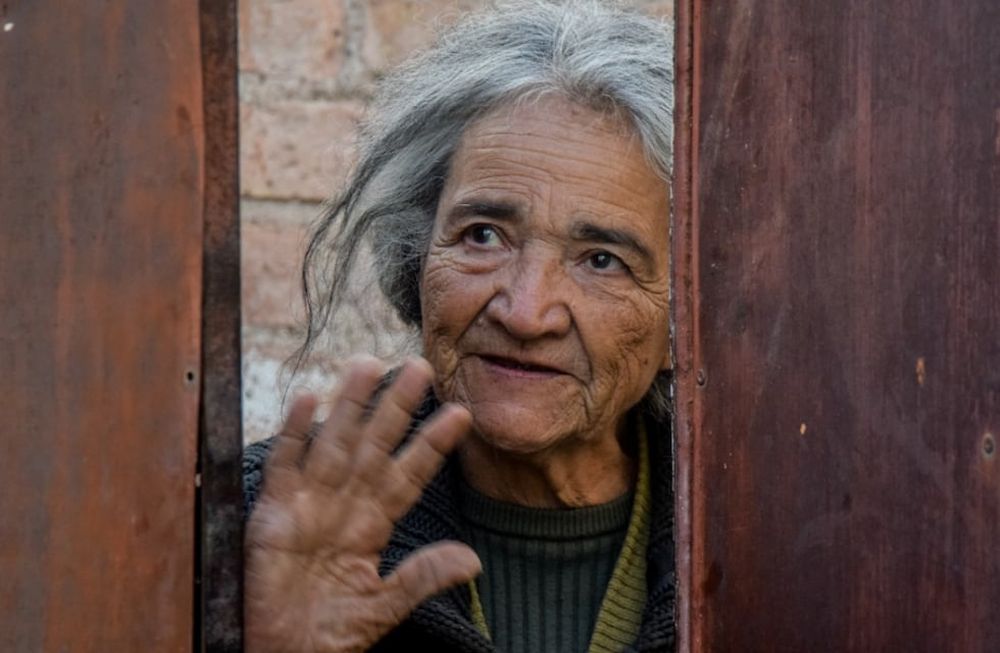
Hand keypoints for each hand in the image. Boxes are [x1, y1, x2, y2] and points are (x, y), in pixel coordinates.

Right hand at [245, 357, 480, 652]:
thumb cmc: (329, 633)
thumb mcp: (383, 607)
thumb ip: (422, 577)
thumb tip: (474, 560)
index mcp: (374, 524)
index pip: (410, 474)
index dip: (433, 444)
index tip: (461, 414)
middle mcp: (345, 504)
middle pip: (375, 445)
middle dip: (397, 407)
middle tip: (421, 366)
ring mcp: (309, 502)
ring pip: (335, 442)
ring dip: (351, 404)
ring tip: (370, 364)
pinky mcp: (272, 512)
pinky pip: (287, 465)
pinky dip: (296, 433)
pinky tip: (311, 399)